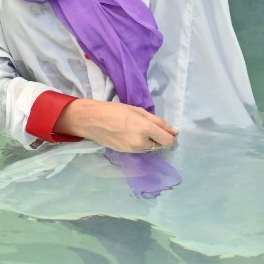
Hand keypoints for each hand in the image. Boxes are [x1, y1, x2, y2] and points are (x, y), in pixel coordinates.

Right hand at [54, 98, 178, 152]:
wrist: (89, 120)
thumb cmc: (113, 110)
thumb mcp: (137, 110)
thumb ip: (158, 121)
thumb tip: (174, 132)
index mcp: (145, 128)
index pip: (169, 141)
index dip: (171, 137)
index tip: (168, 131)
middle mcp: (141, 142)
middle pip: (161, 146)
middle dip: (158, 138)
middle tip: (147, 127)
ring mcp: (133, 149)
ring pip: (150, 149)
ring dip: (149, 141)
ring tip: (136, 130)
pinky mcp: (126, 153)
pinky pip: (140, 150)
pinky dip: (140, 144)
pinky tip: (129, 135)